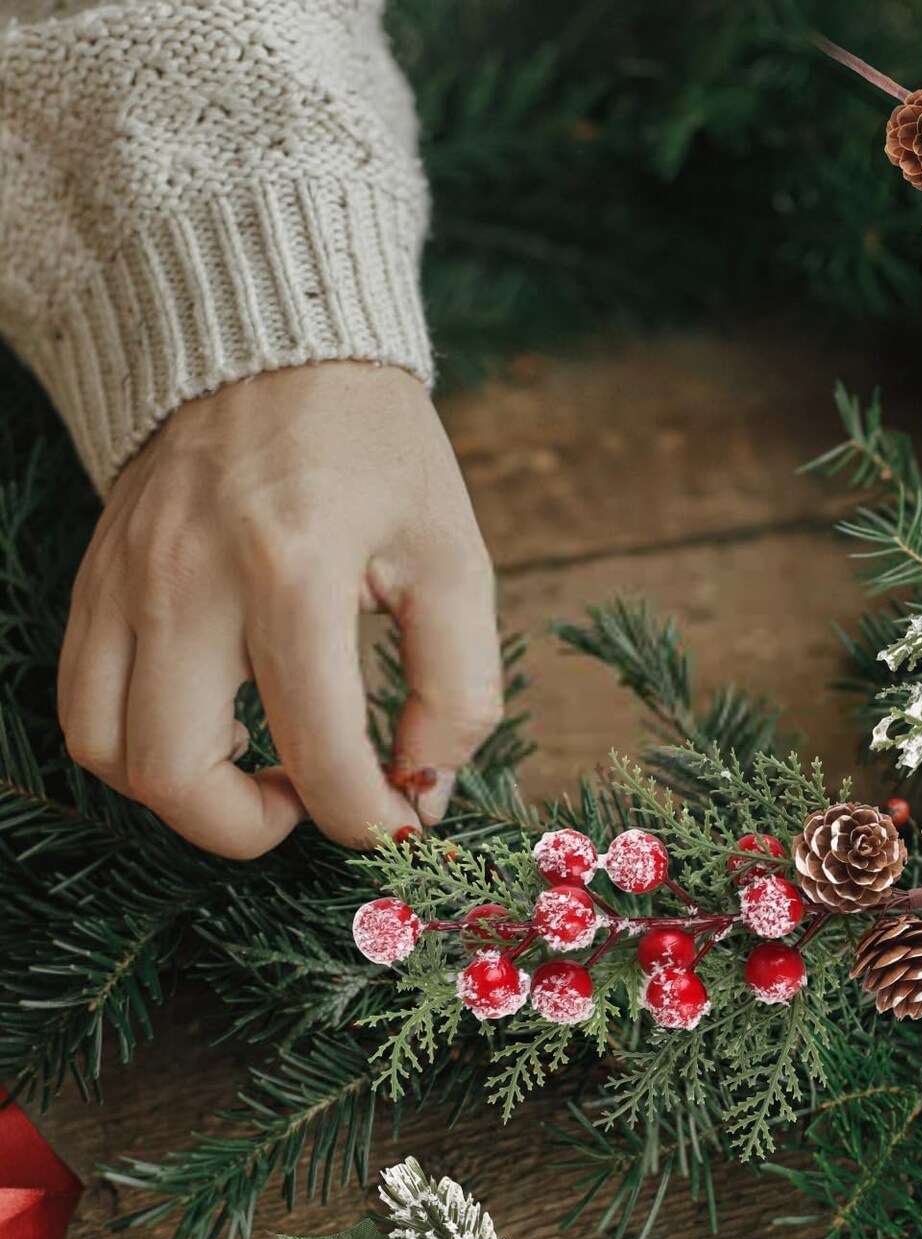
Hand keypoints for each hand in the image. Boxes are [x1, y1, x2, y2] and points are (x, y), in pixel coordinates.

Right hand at [58, 363, 500, 857]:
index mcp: (295, 569)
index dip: (367, 818)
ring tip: (264, 765)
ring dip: (185, 794)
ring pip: (107, 750)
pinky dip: (139, 744)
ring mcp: (124, 580)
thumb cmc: (380, 454)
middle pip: (174, 775)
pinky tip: (213, 722)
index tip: (398, 822)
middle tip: (315, 802)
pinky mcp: (95, 578)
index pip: (318, 749)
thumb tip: (424, 786)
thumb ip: (457, 686)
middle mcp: (188, 581)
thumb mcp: (455, 559)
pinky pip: (82, 700)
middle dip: (253, 829)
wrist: (276, 344)